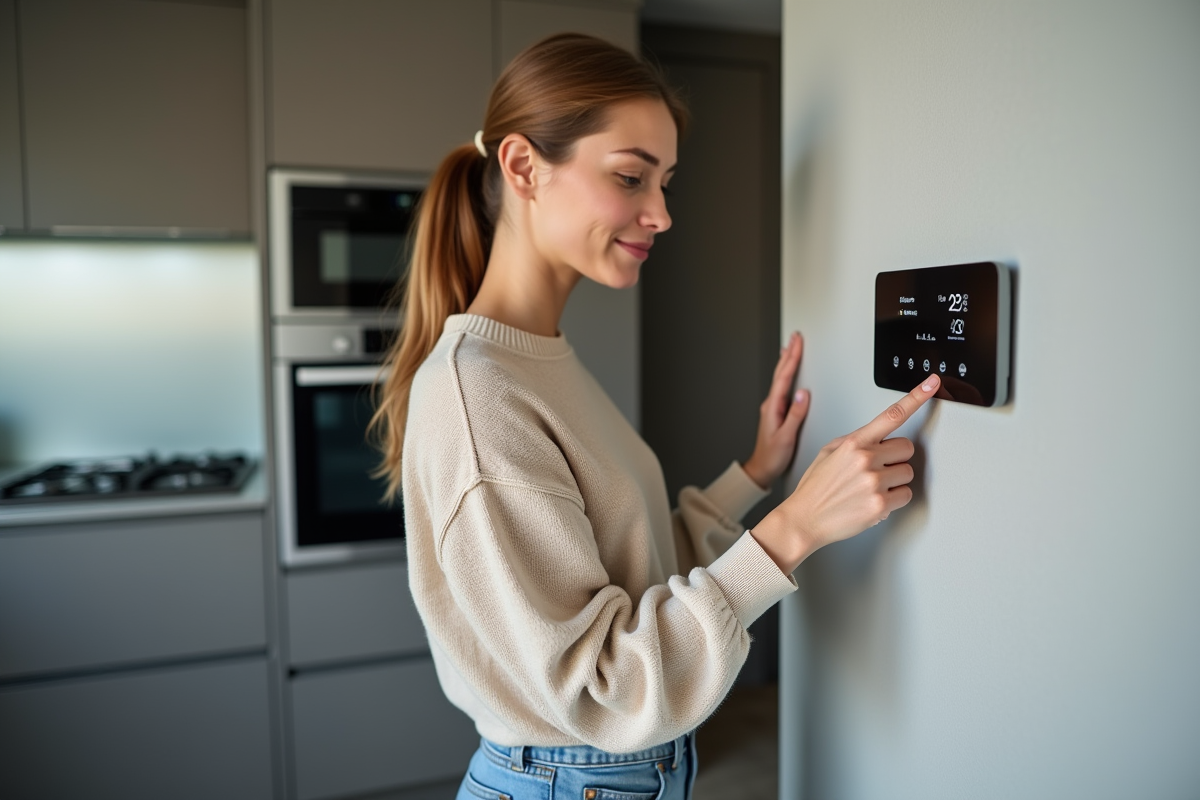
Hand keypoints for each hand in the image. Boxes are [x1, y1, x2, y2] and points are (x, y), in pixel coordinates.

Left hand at [742, 332, 808, 489]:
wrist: (761, 469)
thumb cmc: (772, 456)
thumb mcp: (786, 437)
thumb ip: (795, 415)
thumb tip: (803, 394)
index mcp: (773, 407)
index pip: (784, 377)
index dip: (791, 358)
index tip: (797, 343)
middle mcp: (771, 405)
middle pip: (781, 373)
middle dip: (789, 353)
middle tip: (796, 337)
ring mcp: (773, 407)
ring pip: (781, 378)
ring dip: (787, 362)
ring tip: (792, 347)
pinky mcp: (777, 412)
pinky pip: (783, 387)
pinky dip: (786, 375)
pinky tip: (788, 373)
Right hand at [750, 374, 939, 573]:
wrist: (804, 519)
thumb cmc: (815, 487)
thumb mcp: (828, 452)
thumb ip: (855, 440)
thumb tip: (877, 437)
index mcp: (854, 443)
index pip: (892, 414)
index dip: (916, 397)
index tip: (932, 383)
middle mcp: (866, 459)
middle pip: (906, 448)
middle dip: (895, 457)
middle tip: (876, 469)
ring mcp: (874, 482)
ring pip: (907, 473)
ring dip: (894, 480)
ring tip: (870, 487)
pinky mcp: (880, 505)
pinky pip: (905, 495)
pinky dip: (893, 500)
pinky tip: (874, 500)